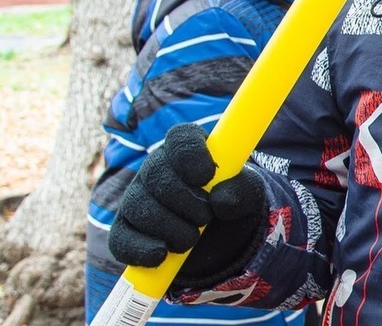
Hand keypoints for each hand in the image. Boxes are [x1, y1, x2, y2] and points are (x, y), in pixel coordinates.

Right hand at [108, 122, 265, 286]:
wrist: (221, 237)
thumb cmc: (234, 202)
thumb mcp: (249, 194)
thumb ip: (243, 189)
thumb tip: (221, 200)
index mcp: (189, 148)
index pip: (181, 138)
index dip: (190, 155)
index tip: (207, 176)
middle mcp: (156, 167)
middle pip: (156, 174)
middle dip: (185, 201)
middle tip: (206, 217)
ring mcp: (136, 198)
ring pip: (138, 207)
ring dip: (170, 228)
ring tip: (192, 238)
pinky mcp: (125, 230)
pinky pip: (121, 239)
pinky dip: (140, 249)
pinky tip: (160, 255)